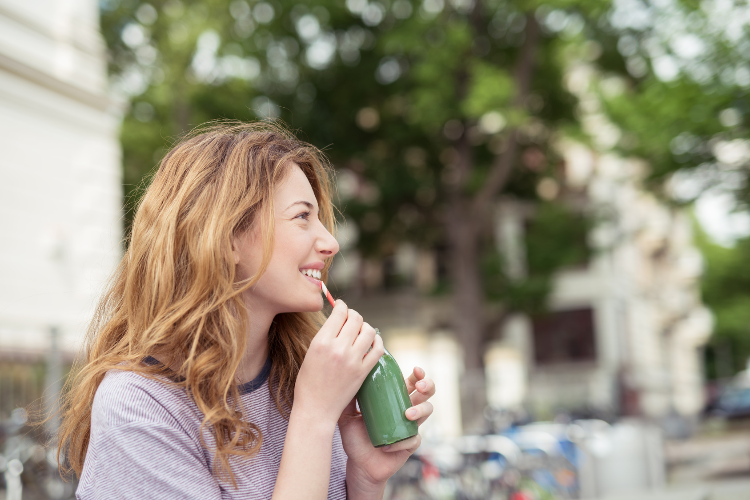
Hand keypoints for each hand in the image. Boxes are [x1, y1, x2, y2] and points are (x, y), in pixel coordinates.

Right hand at [294, 300, 383, 425]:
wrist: (315, 409)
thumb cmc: (308, 383)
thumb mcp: (310, 354)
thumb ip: (324, 337)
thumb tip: (338, 320)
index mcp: (321, 342)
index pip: (339, 313)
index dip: (342, 306)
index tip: (342, 306)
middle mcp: (338, 349)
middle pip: (355, 319)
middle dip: (354, 315)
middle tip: (352, 318)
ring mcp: (352, 360)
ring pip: (369, 331)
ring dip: (366, 327)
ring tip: (361, 331)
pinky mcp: (363, 372)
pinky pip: (378, 350)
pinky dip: (378, 342)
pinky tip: (373, 342)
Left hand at [339, 367, 434, 491]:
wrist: (359, 465)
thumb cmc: (355, 438)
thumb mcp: (347, 417)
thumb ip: (347, 401)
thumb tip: (345, 379)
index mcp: (394, 399)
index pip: (410, 382)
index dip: (418, 375)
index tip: (416, 370)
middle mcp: (406, 409)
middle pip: (426, 392)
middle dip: (427, 386)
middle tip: (419, 387)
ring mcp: (410, 427)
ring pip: (428, 411)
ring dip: (421, 410)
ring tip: (408, 414)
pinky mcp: (410, 444)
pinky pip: (415, 439)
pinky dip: (403, 441)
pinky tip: (389, 445)